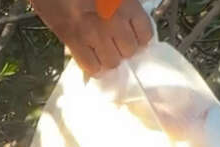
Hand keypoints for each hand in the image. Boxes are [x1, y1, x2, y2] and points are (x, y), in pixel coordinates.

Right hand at [32, 0, 152, 75]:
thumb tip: (131, 23)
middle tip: (115, 43)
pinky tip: (90, 57)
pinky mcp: (74, 42)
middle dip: (123, 49)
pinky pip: (91, 67)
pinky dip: (93, 66)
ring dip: (108, 58)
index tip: (134, 37)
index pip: (145, 34)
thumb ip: (124, 5)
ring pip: (111, 62)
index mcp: (126, 4)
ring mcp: (94, 34)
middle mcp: (114, 21)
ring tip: (101, 50)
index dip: (140, 38)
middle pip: (129, 51)